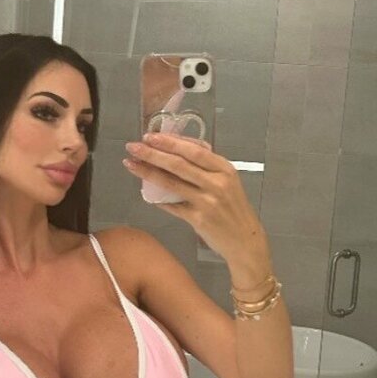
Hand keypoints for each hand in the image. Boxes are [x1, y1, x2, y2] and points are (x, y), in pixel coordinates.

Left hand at [123, 133, 266, 262]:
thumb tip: (177, 148)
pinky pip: (173, 206)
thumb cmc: (234, 208)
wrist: (245, 240)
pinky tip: (146, 194)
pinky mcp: (199, 220)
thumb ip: (207, 166)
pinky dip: (158, 199)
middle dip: (152, 153)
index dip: (169, 142)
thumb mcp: (228, 181)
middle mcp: (217, 183)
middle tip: (132, 147)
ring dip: (148, 172)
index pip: (193, 150)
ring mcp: (208, 202)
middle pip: (179, 164)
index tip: (150, 136)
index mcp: (225, 169)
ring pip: (172, 183)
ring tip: (131, 164)